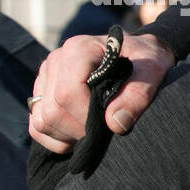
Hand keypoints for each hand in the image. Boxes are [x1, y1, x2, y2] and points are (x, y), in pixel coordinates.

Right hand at [29, 32, 174, 153]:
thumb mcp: (153, 70)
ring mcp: (45, 78)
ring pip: (41, 121)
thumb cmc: (145, 60)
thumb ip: (139, 94)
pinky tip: (78, 136)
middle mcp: (55, 61)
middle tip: (105, 133)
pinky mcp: (42, 93)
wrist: (138, 55)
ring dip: (67, 136)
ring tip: (94, 134)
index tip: (110, 126)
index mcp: (78, 50)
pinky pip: (36, 125)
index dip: (87, 117)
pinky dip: (56, 139)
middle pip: (52, 110)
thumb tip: (115, 124)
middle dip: (79, 130)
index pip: (67, 93)